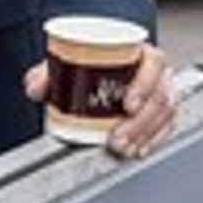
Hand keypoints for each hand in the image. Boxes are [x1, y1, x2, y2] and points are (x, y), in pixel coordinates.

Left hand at [21, 43, 176, 158]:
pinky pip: (166, 127)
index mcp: (138, 52)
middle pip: (160, 95)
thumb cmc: (86, 65)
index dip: (144, 85)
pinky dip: (153, 140)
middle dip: (140, 122)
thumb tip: (36, 87)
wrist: (94, 71)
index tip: (128, 105)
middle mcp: (155, 71)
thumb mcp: (63, 65)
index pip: (153, 63)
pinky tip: (138, 150)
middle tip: (117, 139)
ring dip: (144, 135)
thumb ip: (45, 74)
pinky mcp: (161, 112)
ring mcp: (161, 92)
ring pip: (164, 114)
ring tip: (122, 149)